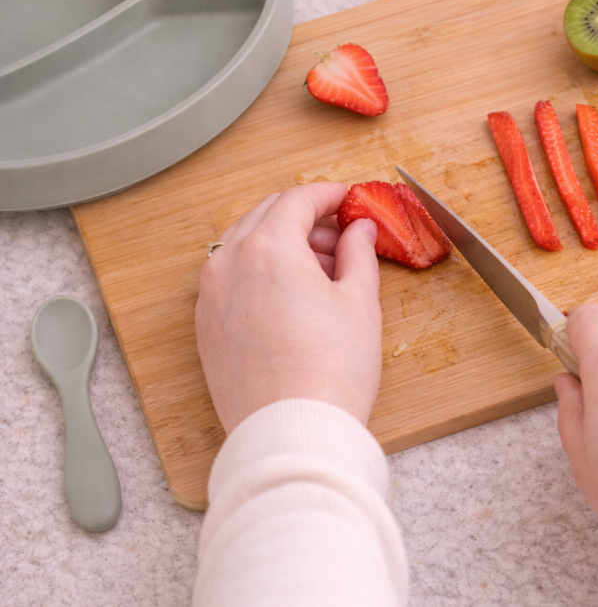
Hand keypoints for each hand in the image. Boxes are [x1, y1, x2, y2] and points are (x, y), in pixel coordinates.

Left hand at [195, 182, 381, 432]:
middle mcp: (228, 263)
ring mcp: (211, 296)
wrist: (292, 434)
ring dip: (281, 243)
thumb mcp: (360, 303)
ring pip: (244, 245)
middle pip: (266, 216)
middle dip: (305, 217)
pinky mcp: (207, 326)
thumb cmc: (329, 372)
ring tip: (322, 270)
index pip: (298, 199)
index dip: (329, 194)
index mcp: (267, 247)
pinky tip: (292, 297)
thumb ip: (358, 254)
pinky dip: (260, 272)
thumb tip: (358, 231)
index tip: (348, 198)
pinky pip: (231, 279)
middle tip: (342, 235)